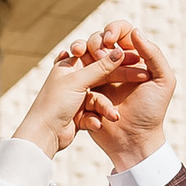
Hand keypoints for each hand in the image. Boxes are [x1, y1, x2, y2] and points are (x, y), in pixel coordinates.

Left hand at [10, 42, 137, 161]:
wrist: (43, 134)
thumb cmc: (55, 103)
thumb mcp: (79, 81)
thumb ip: (101, 66)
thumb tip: (120, 51)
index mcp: (69, 66)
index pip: (97, 55)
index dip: (115, 55)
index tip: (133, 55)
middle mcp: (73, 80)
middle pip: (103, 75)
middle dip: (120, 79)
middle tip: (142, 76)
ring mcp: (77, 98)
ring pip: (101, 98)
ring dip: (106, 108)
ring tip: (114, 117)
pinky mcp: (80, 114)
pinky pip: (95, 113)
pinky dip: (96, 119)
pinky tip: (96, 124)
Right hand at [72, 23, 174, 171]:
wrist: (133, 141)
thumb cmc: (151, 112)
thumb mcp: (162, 81)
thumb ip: (154, 55)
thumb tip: (135, 32)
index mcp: (134, 58)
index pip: (121, 32)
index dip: (113, 30)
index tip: (110, 40)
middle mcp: (115, 65)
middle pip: (98, 40)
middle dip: (95, 42)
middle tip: (98, 54)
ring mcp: (98, 78)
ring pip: (84, 56)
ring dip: (82, 55)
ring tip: (85, 60)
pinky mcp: (85, 91)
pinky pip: (77, 78)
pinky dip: (77, 75)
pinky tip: (79, 75)